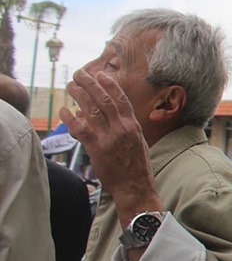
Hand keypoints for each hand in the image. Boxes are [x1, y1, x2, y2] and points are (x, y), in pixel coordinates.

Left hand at [60, 68, 160, 222]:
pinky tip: (63, 110)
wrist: (135, 186)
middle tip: (79, 74)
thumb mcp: (138, 142)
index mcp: (133, 125)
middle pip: (104, 100)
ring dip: (79, 96)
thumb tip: (111, 117)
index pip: (120, 99)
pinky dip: (70, 118)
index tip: (100, 74)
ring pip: (92, 110)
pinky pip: (81, 129)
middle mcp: (122, 128)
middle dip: (90, 84)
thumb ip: (125, 128)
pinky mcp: (97, 148)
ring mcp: (110, 137)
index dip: (109, 85)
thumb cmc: (137, 166)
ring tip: (70, 86)